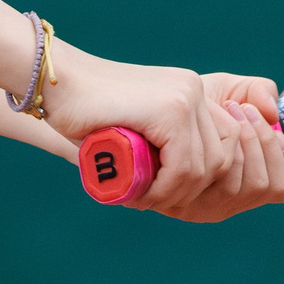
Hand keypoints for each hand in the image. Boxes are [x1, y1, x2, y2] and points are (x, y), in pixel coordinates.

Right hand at [39, 42, 283, 220]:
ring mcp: (184, 98)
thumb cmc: (86, 112)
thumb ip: (162, 145)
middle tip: (157, 201)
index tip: (171, 195)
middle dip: (195, 189)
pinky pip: (185, 165)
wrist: (56, 83)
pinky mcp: (169, 110)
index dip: (204, 178)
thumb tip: (189, 188)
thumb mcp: (137, 128)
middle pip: (223, 157)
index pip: (227, 145)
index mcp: (190, 93)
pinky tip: (145, 193)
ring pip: (207, 166)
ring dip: (179, 193)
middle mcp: (194, 91)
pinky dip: (168, 188)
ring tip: (146, 198)